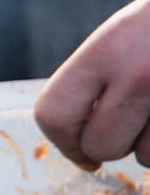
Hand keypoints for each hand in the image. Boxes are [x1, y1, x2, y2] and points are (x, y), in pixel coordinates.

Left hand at [35, 0, 149, 169]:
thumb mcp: (124, 36)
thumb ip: (96, 81)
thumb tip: (80, 144)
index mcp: (107, 51)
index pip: (54, 114)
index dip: (64, 141)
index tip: (82, 151)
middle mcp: (138, 75)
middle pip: (100, 145)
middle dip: (114, 145)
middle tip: (135, 124)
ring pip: (146, 158)